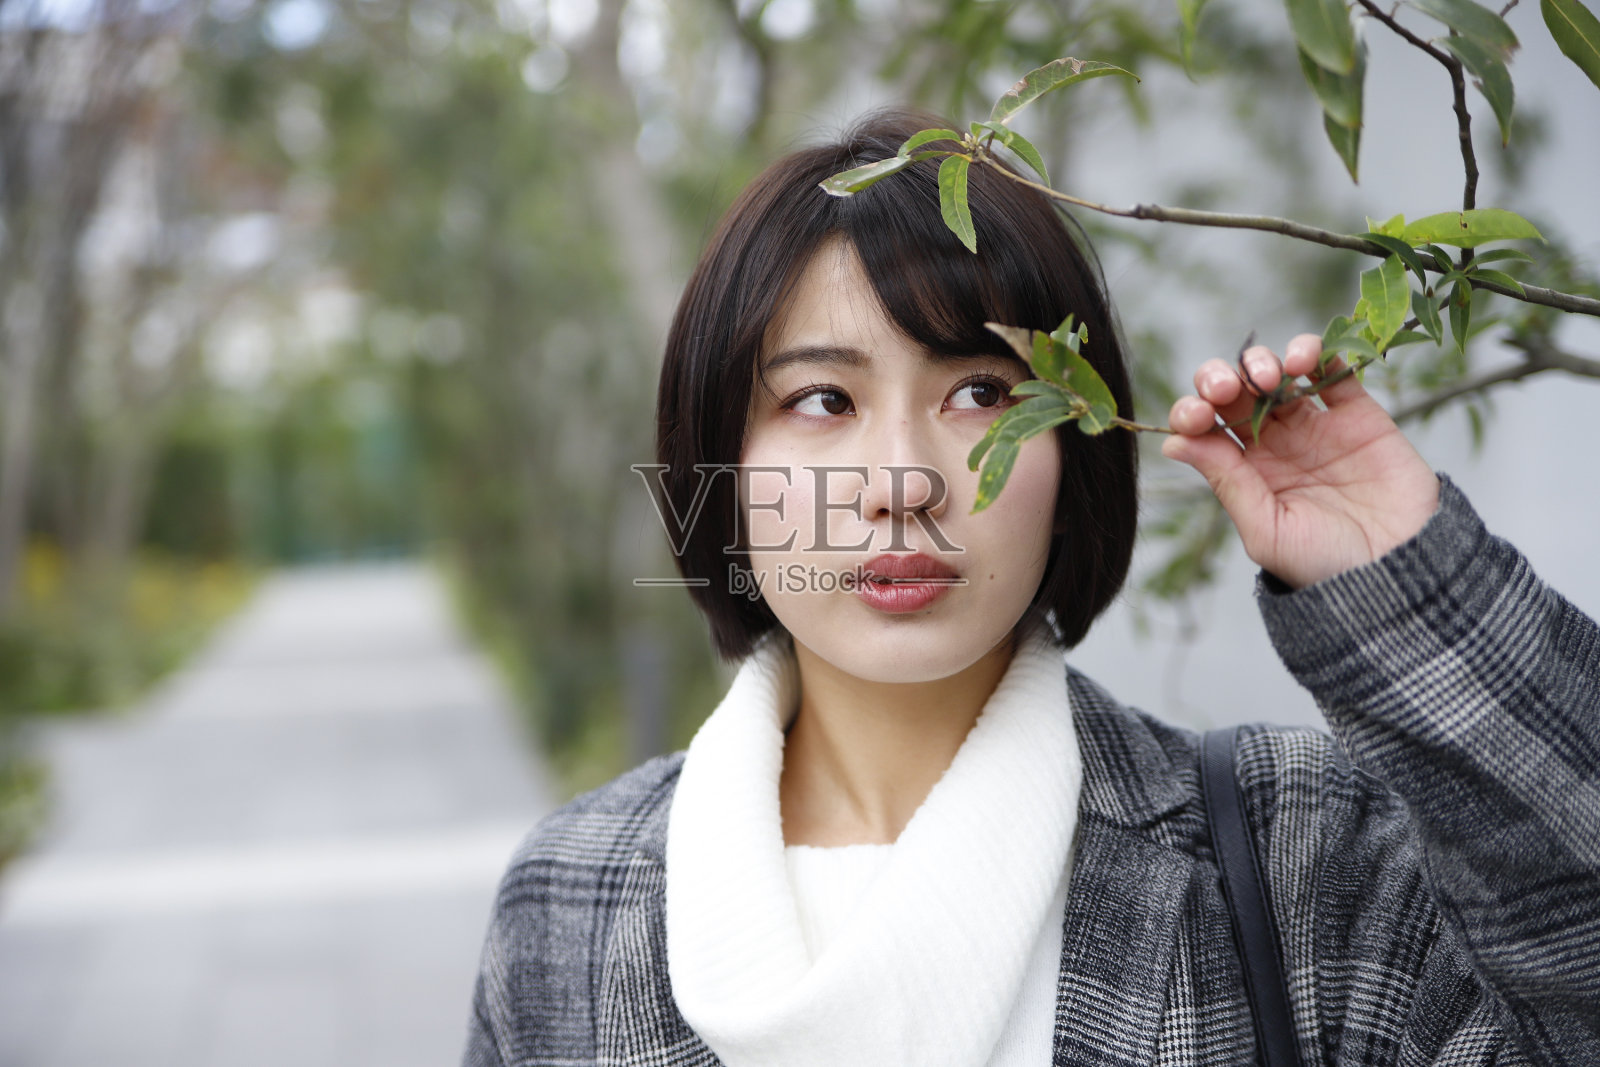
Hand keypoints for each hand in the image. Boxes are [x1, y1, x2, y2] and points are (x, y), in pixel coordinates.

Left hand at [1160, 334, 1440, 589]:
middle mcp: (1274, 444)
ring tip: (1272, 375)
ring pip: (1277, 373)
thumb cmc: (1327, 565)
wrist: (1401, 570)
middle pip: (1232, 392)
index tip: (1197, 416)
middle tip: (1227, 387)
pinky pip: (1335, 371)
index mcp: (1244, 472)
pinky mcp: (1360, 415)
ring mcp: (1316, 426)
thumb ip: (1226, 482)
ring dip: (1263, 361)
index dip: (1192, 412)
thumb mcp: (1266, 530)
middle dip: (1219, 377)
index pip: (1204, 428)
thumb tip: (1173, 443)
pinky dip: (1318, 352)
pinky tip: (1307, 358)